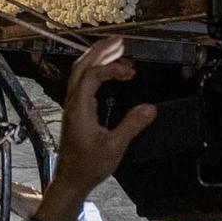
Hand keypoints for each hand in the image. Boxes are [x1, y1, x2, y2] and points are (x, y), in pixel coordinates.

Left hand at [42, 37, 158, 220]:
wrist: (70, 180)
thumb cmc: (90, 165)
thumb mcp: (114, 148)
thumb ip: (131, 126)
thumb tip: (151, 108)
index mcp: (79, 108)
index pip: (91, 76)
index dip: (111, 68)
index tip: (132, 72)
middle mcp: (73, 102)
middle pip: (81, 67)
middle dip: (100, 50)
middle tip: (121, 40)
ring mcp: (73, 106)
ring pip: (80, 73)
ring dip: (97, 58)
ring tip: (117, 49)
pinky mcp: (77, 111)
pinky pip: (83, 82)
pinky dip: (96, 70)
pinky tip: (110, 71)